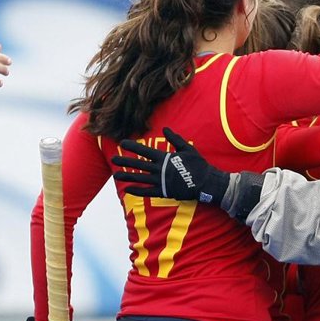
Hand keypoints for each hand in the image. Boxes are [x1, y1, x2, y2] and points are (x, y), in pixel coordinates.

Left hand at [111, 127, 229, 203]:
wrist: (206, 182)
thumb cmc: (198, 164)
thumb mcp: (187, 148)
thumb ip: (175, 139)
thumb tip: (165, 129)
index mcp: (164, 158)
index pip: (145, 151)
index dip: (133, 147)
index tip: (122, 143)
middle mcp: (160, 169)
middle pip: (139, 164)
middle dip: (125, 161)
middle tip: (113, 159)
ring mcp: (161, 181)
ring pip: (140, 178)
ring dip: (127, 176)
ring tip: (116, 175)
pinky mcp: (164, 192)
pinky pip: (148, 192)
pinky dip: (137, 191)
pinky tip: (128, 190)